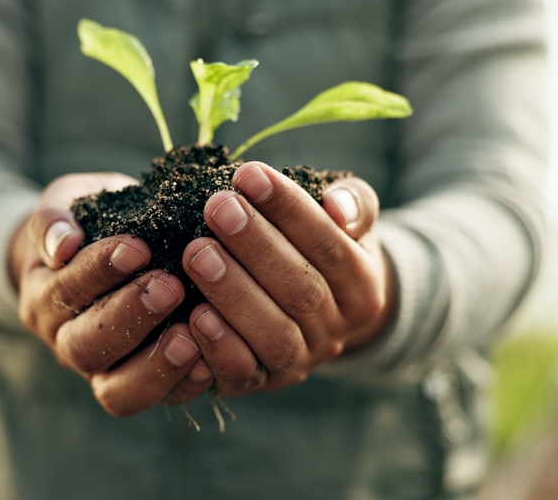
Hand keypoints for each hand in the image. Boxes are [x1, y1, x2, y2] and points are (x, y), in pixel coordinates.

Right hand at [10, 173, 213, 416]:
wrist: (104, 251)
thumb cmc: (91, 220)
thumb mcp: (68, 202)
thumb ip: (56, 217)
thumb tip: (62, 246)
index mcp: (45, 298)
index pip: (65, 292)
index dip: (98, 271)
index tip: (137, 247)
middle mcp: (67, 341)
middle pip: (86, 346)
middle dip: (129, 317)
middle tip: (170, 287)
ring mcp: (104, 372)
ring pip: (117, 391)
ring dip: (155, 364)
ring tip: (190, 334)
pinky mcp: (144, 387)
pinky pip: (159, 400)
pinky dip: (183, 386)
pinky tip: (208, 363)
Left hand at [181, 162, 395, 395]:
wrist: (318, 311)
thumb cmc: (322, 247)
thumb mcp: (348, 220)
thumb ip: (352, 203)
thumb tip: (337, 206)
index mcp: (363, 286)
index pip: (329, 244)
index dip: (289, 209)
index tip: (248, 174)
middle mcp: (337, 331)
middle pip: (301, 290)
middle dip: (255, 246)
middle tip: (216, 207)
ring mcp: (300, 362)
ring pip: (274, 335)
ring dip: (233, 293)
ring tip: (197, 253)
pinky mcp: (262, 383)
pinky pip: (244, 373)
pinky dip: (219, 347)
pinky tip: (193, 314)